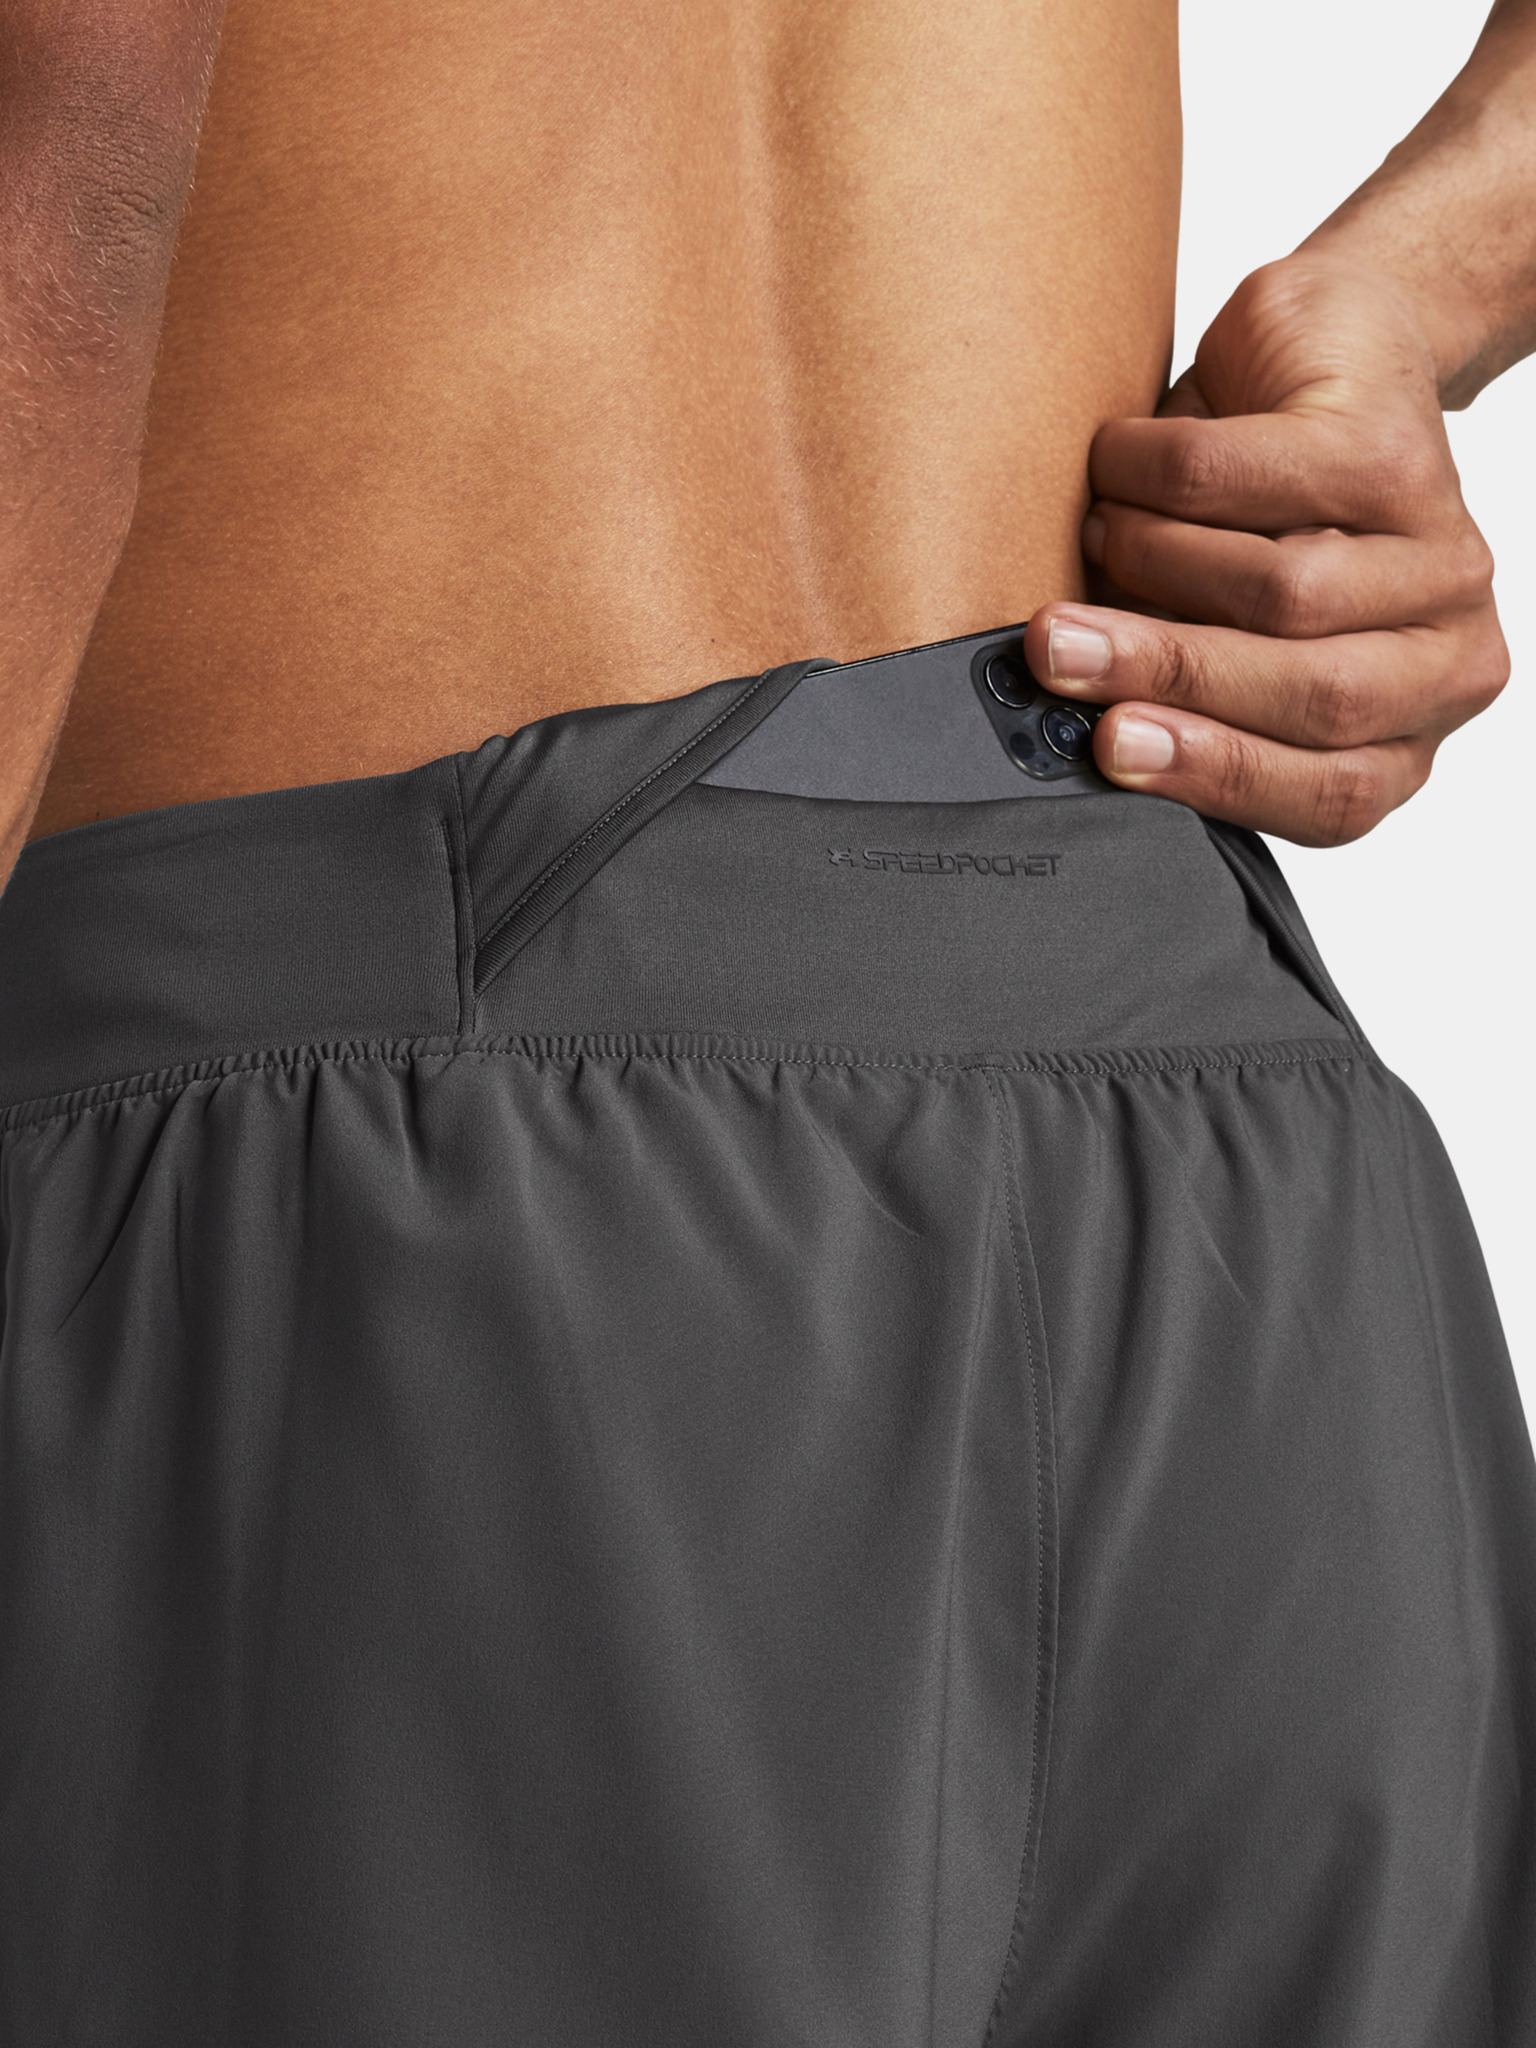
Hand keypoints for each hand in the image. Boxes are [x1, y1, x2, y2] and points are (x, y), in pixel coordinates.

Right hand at [1026, 253, 1508, 844]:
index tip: (1111, 747)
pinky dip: (1149, 478)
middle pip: (1314, 699)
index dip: (1213, 775)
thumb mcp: (1219, 634)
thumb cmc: (1264, 515)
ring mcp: (1442, 554)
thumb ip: (1179, 697)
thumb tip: (1069, 727)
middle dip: (1167, 675)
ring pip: (1280, 594)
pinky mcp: (1399, 452)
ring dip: (1151, 563)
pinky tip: (1117, 468)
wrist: (1333, 353)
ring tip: (1097, 536)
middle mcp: (1444, 654)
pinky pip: (1241, 485)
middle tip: (1060, 652)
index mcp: (1404, 729)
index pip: (1333, 797)